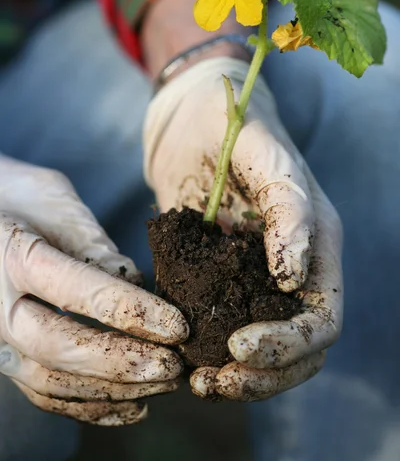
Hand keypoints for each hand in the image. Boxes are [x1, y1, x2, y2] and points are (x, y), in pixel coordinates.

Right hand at [0, 156, 187, 423]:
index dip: (132, 312)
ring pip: (50, 379)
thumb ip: (96, 248)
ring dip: (113, 389)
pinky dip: (89, 405)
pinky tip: (132, 404)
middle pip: (59, 346)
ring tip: (162, 384)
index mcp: (13, 255)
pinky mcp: (3, 357)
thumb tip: (142, 287)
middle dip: (123, 361)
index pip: (79, 290)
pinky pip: (42, 391)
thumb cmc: (23, 199)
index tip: (177, 326)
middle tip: (173, 366)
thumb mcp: (59, 207)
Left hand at [144, 57, 342, 400]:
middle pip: (297, 347)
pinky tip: (180, 357)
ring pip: (263, 346)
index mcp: (316, 240)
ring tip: (197, 382)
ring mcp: (255, 273)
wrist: (189, 113)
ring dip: (237, 375)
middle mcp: (292, 264)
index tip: (237, 347)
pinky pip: (223, 324)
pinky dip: (207, 351)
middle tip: (212, 383)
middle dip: (262, 375)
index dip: (288, 345)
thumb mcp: (261, 152)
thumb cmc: (230, 119)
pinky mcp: (220, 274)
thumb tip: (293, 278)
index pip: (321, 318)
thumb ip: (288, 208)